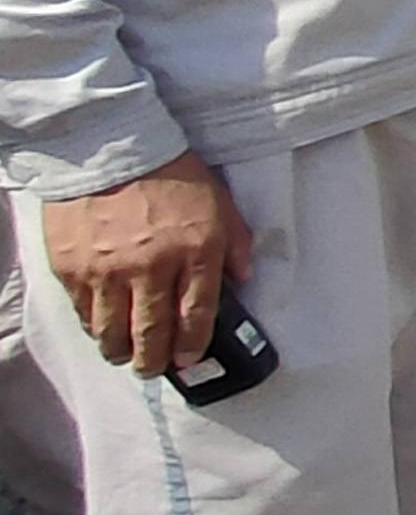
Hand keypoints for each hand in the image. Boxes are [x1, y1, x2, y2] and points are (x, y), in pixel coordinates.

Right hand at [42, 156, 251, 376]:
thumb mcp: (220, 203)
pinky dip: (94, 327)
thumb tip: (243, 279)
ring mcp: (108, 271)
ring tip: (127, 354)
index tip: (190, 358)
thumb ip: (236, 244)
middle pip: (152, 335)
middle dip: (155, 362)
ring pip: (112, 333)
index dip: (193, 346)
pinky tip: (102, 327)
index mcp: (195, 251)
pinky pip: (84, 313)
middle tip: (155, 368)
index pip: (197, 316)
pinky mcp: (72, 268)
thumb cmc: (172, 173)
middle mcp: (152, 268)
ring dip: (121, 351)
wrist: (112, 147)